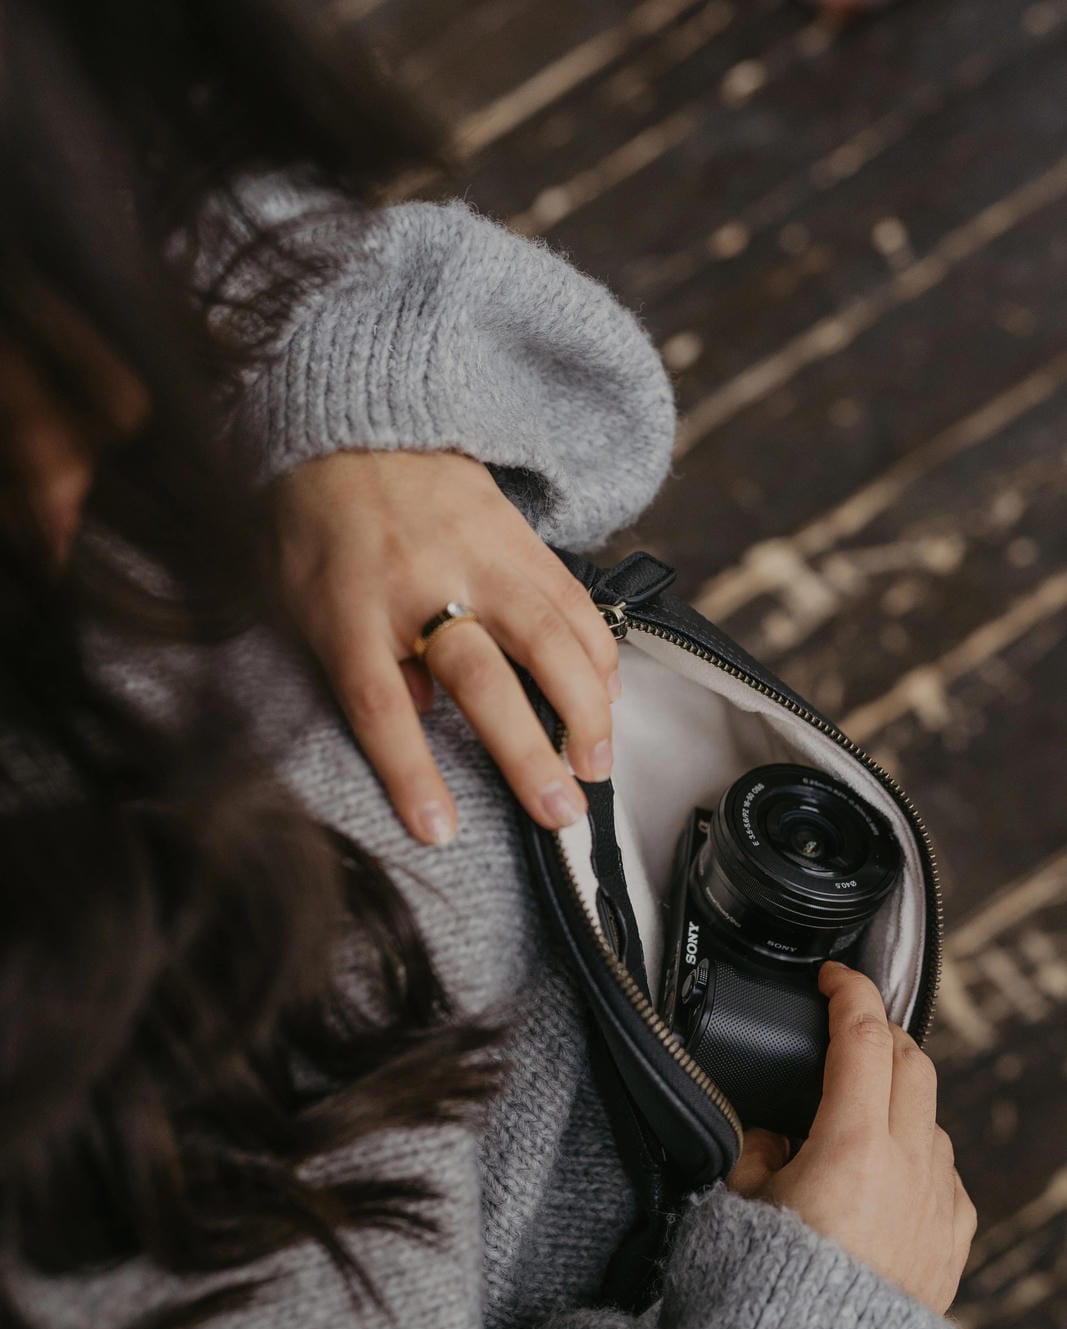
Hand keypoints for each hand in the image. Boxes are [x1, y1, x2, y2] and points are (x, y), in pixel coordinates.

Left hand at [273, 450, 619, 844]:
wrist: (354, 419)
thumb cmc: (317, 526)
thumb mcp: (299, 597)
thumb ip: (350, 660)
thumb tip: (417, 716)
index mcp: (347, 609)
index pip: (379, 703)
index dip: (411, 771)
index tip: (441, 829)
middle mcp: (417, 583)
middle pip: (479, 677)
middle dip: (525, 751)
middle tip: (561, 811)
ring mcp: (475, 555)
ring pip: (545, 636)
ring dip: (582, 707)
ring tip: (597, 763)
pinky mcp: (517, 535)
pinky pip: (571, 597)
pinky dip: (597, 651)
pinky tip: (609, 694)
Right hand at [725, 963, 977, 1317]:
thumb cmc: (766, 1295)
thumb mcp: (734, 1204)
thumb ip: (754, 1150)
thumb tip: (770, 1135)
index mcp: (852, 1144)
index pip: (863, 1037)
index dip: (849, 993)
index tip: (834, 978)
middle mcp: (907, 1167)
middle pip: (912, 1063)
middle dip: (880, 1035)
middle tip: (846, 1031)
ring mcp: (938, 1206)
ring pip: (931, 1119)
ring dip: (900, 1099)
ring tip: (855, 1115)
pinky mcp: (952, 1244)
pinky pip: (946, 1176)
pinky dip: (918, 1157)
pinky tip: (885, 1176)